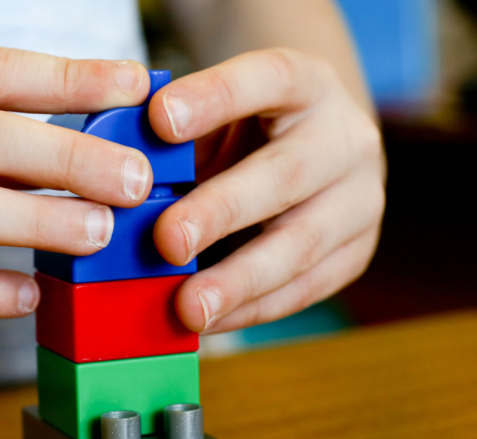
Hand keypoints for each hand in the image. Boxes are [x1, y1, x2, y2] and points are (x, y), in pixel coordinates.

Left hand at [149, 48, 384, 332]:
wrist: (318, 148)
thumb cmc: (250, 132)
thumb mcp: (220, 114)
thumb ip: (177, 138)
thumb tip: (116, 180)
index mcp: (306, 83)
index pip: (267, 79)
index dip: (214, 97)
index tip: (158, 119)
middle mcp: (344, 137)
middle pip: (287, 173)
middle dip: (222, 211)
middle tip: (168, 241)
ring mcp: (360, 198)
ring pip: (302, 243)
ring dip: (239, 281)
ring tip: (189, 307)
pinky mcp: (355, 252)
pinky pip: (305, 289)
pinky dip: (251, 309)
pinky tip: (210, 321)